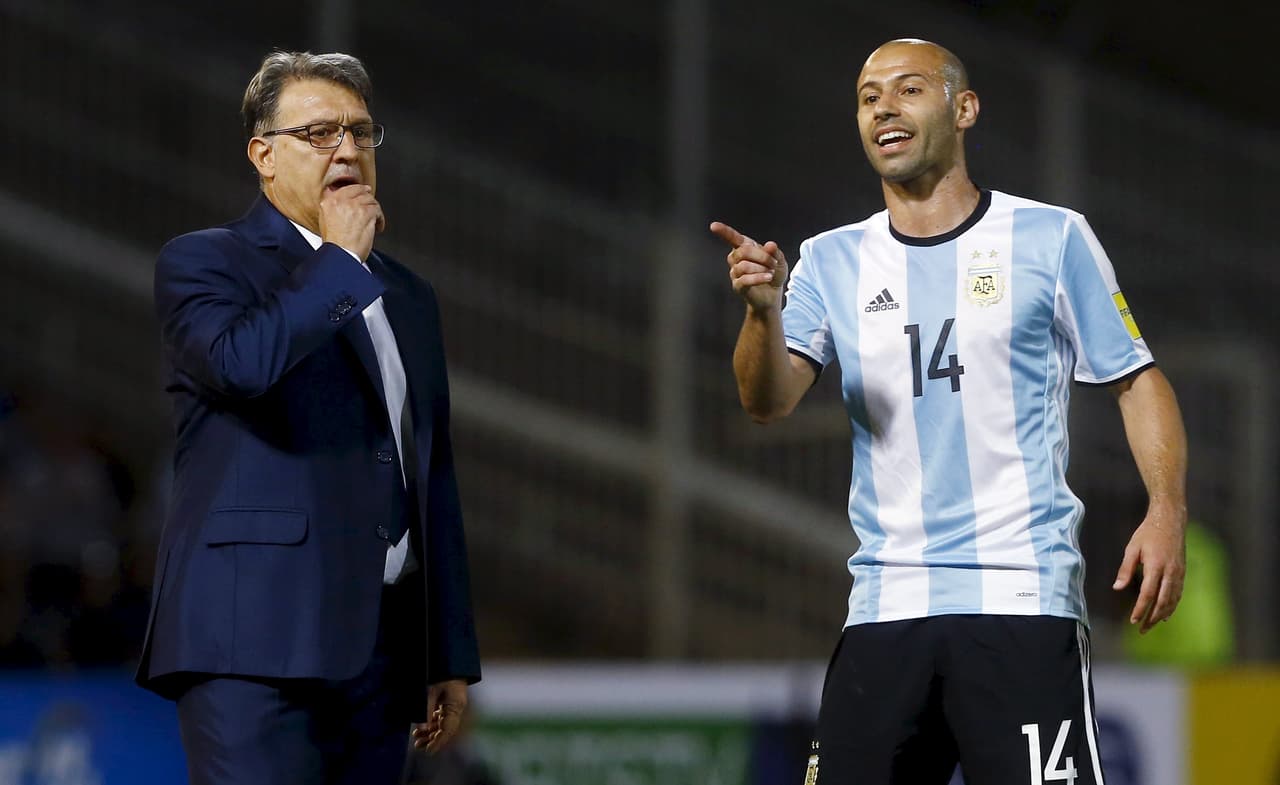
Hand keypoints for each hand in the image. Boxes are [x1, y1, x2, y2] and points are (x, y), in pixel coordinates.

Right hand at [319, 184, 384, 260]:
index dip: (359, 189)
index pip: (348, 189)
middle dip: (369, 200)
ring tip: (374, 220)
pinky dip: (380, 219)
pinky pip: (377, 211)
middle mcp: (341, 201)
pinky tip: (377, 226)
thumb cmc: (335, 244)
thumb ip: (333, 208)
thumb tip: (344, 202)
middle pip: (361, 193)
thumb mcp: (325, 221)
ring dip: (375, 211)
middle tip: (372, 206)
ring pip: (371, 201)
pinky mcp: (366, 213)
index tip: (364, 191)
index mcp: (329, 202)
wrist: (341, 254)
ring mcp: (354, 206)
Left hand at [411, 679, 467, 752]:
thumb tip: (422, 729)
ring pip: (443, 725)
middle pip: (446, 730)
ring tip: (417, 739)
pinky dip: (432, 724)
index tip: (428, 751)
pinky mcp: (449, 702)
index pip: (448, 730)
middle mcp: (457, 708)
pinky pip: (441, 717)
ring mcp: (453, 705)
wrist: (449, 659)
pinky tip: (422, 728)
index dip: (438, 742)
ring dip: (431, 732)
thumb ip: (426, 710)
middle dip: (432, 739)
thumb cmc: (440, 673)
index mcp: (455, 706)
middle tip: (418, 746)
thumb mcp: (430, 691)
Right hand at [710, 221, 787, 312]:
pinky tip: (768, 278)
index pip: (733, 238)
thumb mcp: (779, 260)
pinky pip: (744, 280)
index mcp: (744, 248)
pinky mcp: (738, 286)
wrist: (772, 294)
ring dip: (761, 269)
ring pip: (744, 266)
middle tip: (774, 263)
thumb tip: (770, 245)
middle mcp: (736, 259)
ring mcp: (735, 273)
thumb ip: (775, 251)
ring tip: (771, 273)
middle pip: (743, 251)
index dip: (724, 232)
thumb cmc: (773, 273)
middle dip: (762, 256)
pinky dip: (758, 278)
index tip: (714, 226)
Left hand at [1113, 507, 1185, 632]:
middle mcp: (1170, 573)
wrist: (1170, 521)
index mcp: (1155, 566)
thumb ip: (1125, 569)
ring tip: (1151, 625)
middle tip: (1142, 629)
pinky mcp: (1183, 573)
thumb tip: (1117, 587)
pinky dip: (1172, 606)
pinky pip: (1178, 594)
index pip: (1148, 594)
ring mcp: (1179, 573)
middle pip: (1162, 602)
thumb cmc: (1147, 533)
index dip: (1141, 609)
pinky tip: (1165, 614)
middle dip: (1152, 618)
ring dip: (1162, 615)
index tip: (1133, 620)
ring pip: (1172, 600)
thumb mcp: (1132, 548)